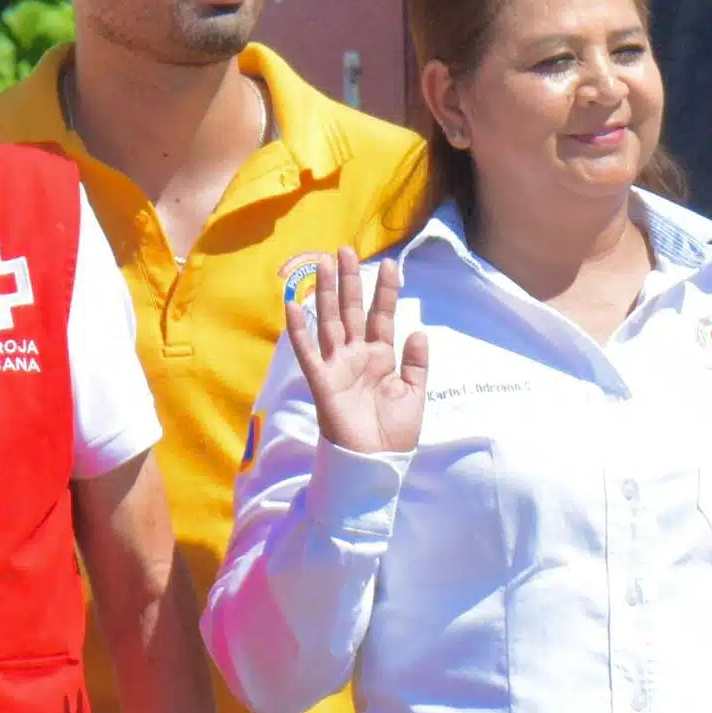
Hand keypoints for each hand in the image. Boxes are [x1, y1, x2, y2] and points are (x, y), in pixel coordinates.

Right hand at [286, 249, 427, 457]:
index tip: (391, 264)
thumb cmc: (395, 432)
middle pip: (352, 311)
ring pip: (330, 322)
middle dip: (350, 281)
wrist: (377, 461)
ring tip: (324, 264)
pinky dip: (299, 329)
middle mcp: (357, 355)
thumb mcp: (414, 394)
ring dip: (326, 293)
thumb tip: (418, 331)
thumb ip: (416, 363)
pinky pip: (307, 351)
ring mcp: (338, 365)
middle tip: (347, 250)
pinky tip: (292, 304)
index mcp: (381, 357)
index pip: (382, 316)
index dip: (386, 291)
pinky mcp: (322, 380)